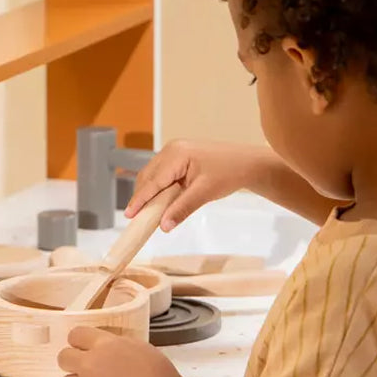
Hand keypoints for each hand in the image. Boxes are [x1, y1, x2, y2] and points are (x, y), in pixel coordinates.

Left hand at [58, 327, 200, 376]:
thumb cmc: (158, 374)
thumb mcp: (138, 347)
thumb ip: (115, 345)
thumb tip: (105, 347)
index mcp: (104, 345)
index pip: (75, 334)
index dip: (79, 341)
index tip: (84, 346)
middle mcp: (90, 364)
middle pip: (63, 357)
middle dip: (72, 361)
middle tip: (86, 368)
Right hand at [125, 140, 261, 231]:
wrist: (247, 163)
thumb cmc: (229, 174)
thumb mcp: (204, 193)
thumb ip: (182, 209)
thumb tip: (163, 226)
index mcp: (176, 154)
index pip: (152, 181)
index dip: (139, 200)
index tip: (129, 215)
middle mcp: (171, 149)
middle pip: (148, 177)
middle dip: (142, 198)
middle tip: (138, 219)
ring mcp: (175, 151)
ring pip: (153, 176)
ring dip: (150, 194)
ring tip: (148, 213)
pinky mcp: (179, 157)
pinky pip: (162, 174)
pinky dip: (159, 189)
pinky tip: (161, 202)